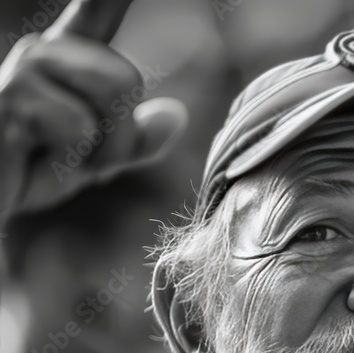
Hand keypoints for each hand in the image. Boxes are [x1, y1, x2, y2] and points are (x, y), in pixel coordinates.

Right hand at [0, 0, 186, 221]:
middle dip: (117, 136)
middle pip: (126, 79)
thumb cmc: (22, 173)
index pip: (101, 5)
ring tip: (51, 157)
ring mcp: (23, 68)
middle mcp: (44, 51)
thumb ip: (134, 140)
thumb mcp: (91, 161)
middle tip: (76, 158)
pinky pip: (78, 127)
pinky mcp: (9, 95)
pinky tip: (26, 158)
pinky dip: (68, 159)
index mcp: (69, 58)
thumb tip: (177, 114)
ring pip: (113, 94)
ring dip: (95, 147)